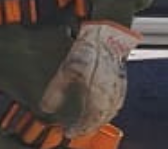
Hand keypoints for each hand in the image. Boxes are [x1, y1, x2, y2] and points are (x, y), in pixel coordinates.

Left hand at [39, 21, 141, 136]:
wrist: (107, 35)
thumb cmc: (89, 51)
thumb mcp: (66, 71)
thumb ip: (55, 92)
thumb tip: (46, 108)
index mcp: (96, 97)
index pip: (88, 121)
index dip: (78, 129)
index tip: (69, 132)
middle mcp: (109, 97)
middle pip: (100, 119)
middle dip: (88, 126)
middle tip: (78, 129)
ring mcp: (118, 90)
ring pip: (109, 113)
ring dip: (98, 120)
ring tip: (89, 121)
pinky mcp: (121, 82)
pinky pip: (116, 103)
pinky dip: (107, 110)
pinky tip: (102, 107)